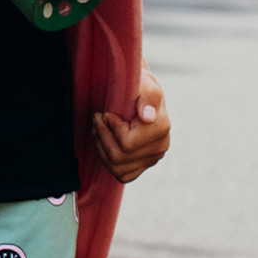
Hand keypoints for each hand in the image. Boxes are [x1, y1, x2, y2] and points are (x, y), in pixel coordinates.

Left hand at [92, 64, 169, 183]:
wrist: (139, 93)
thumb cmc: (139, 86)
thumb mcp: (145, 82)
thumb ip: (148, 97)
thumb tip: (147, 117)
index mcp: (161, 129)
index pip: (126, 143)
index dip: (109, 128)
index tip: (105, 114)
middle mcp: (160, 147)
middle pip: (118, 157)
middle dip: (102, 136)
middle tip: (97, 119)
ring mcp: (152, 159)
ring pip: (117, 168)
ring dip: (101, 147)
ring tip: (98, 129)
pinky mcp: (143, 166)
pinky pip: (121, 175)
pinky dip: (107, 161)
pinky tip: (104, 142)